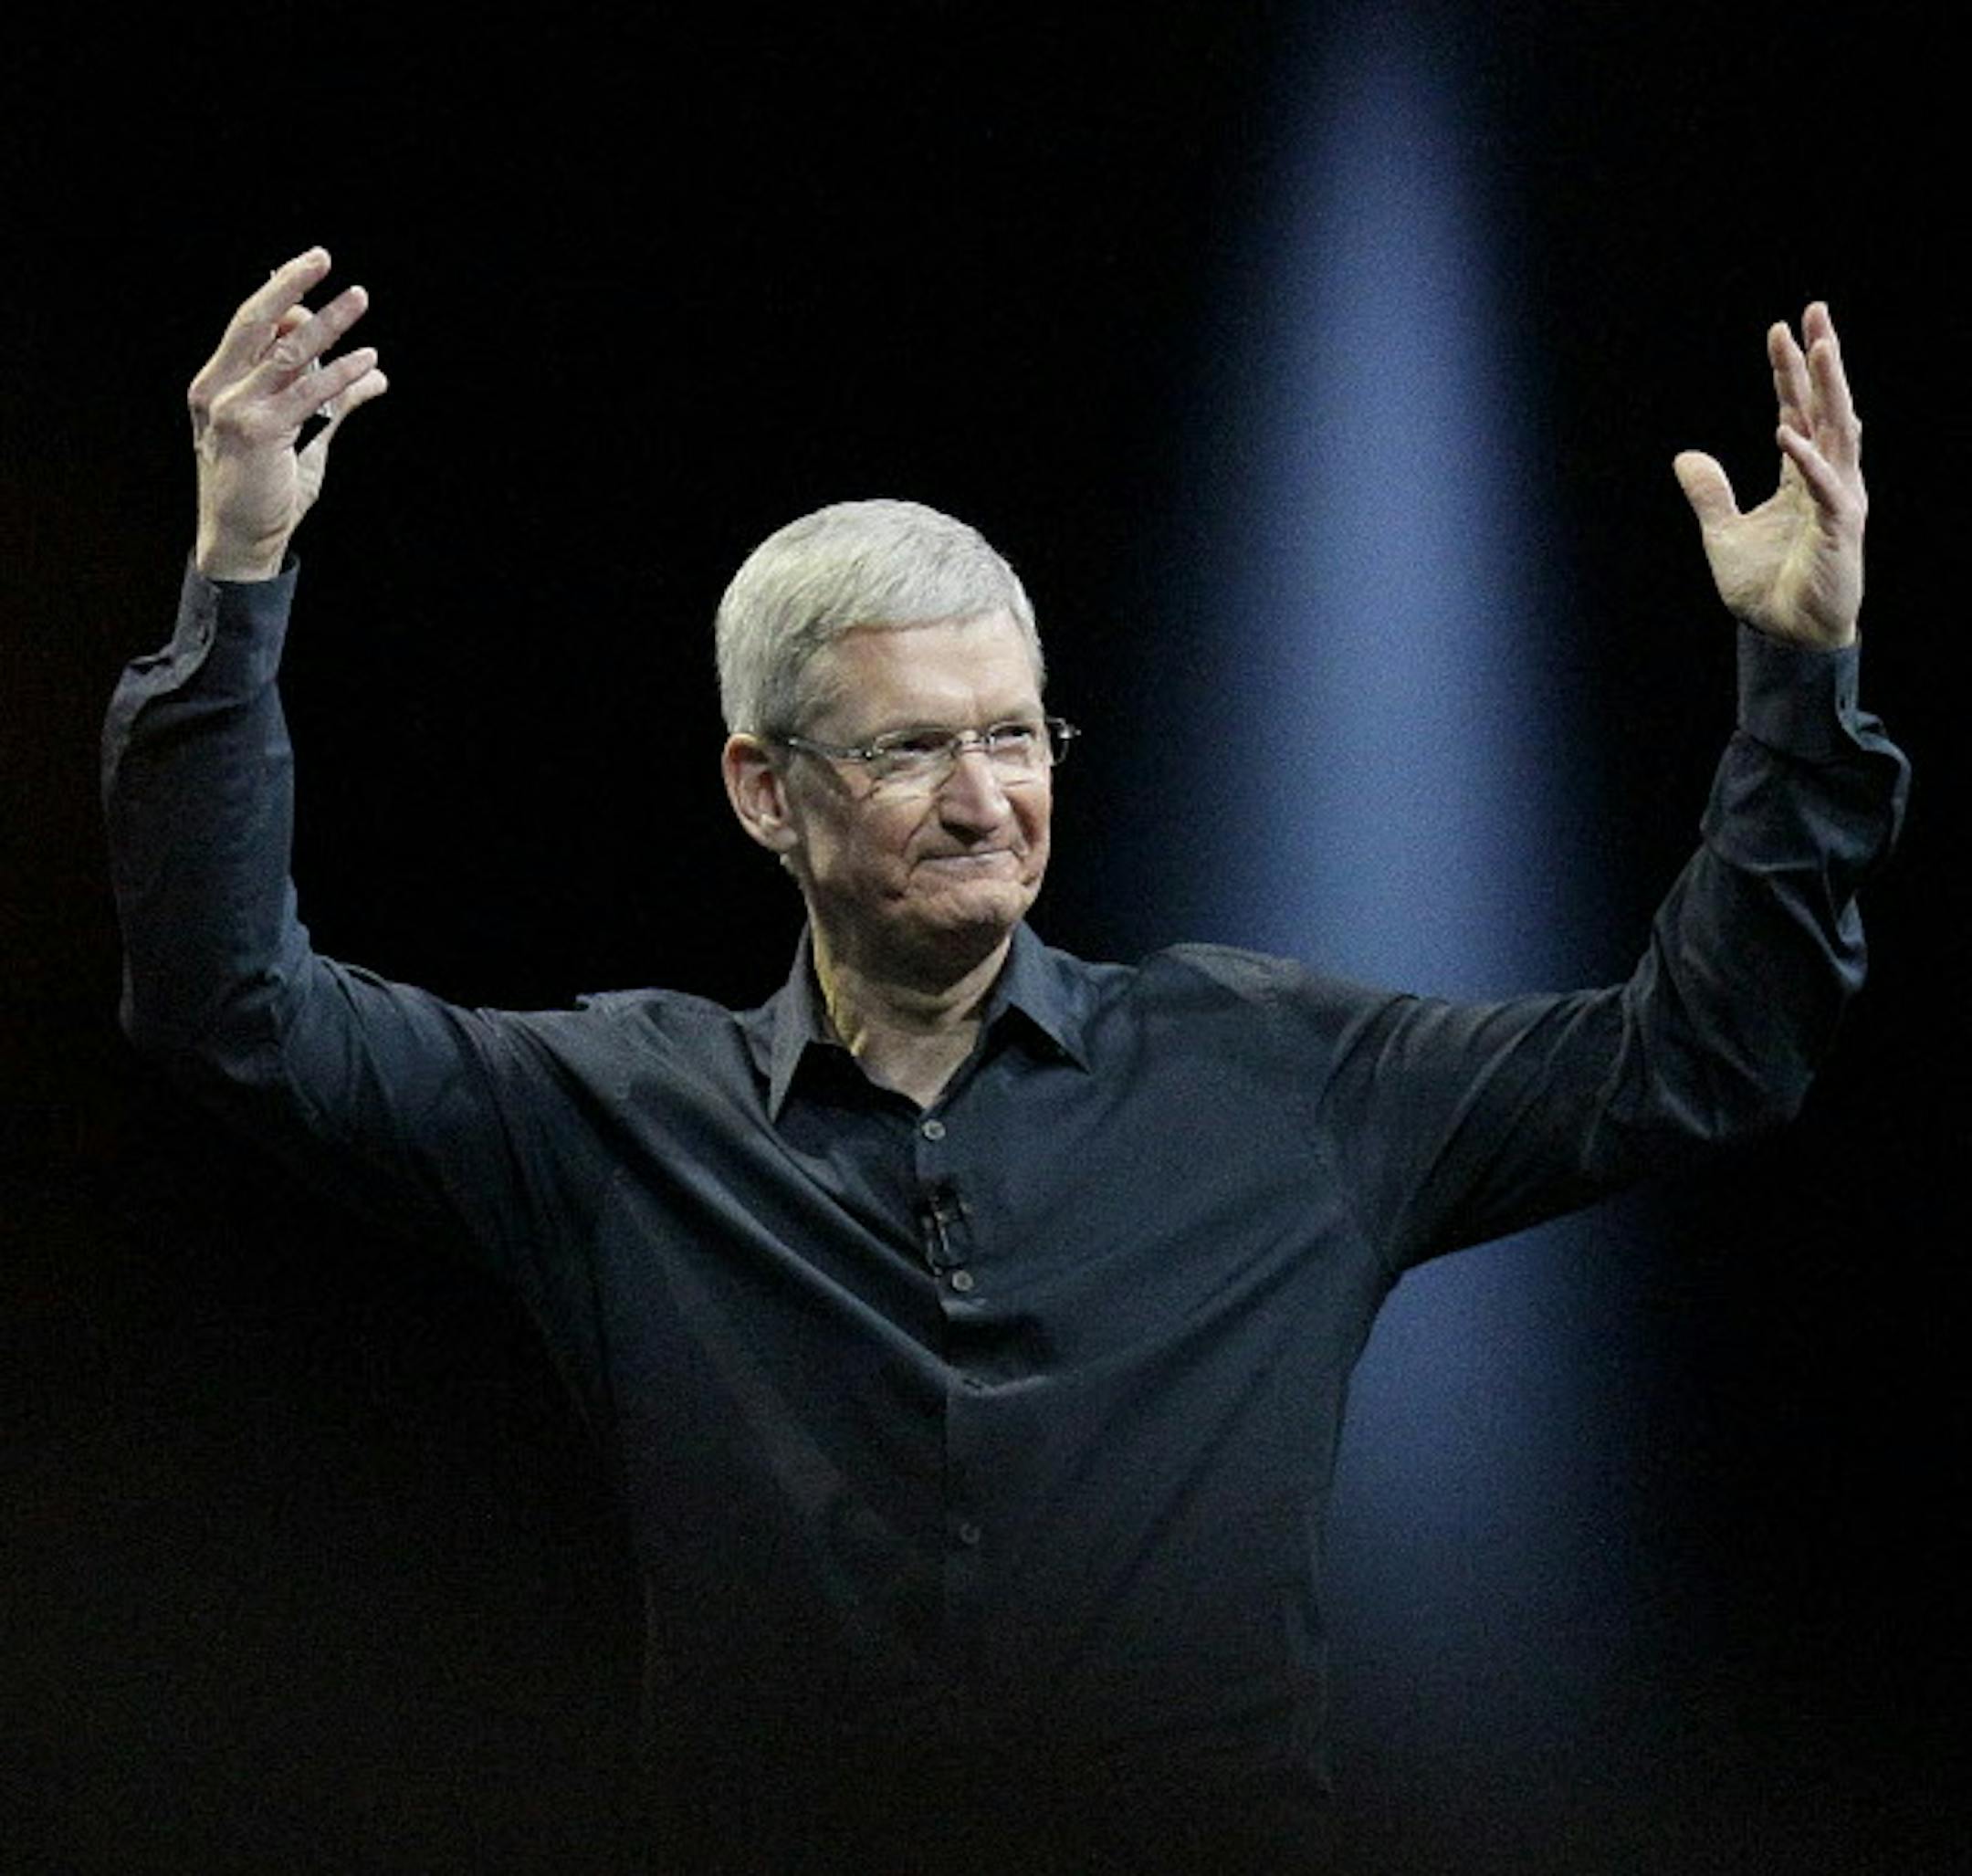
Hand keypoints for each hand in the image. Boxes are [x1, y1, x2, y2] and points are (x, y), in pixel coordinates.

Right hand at [188, 248, 387, 580]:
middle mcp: (217, 390)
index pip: (247, 327)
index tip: (315, 278)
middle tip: (323, 257)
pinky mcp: (259, 432)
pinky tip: (368, 363)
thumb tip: (375, 376)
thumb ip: (333, 403)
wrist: (240, 540)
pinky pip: (307, 393)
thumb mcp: (302, 438)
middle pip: (255, 322)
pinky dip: (340, 374)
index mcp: (215, 383)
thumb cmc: (266, 491)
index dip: (282, 299)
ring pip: (286, 352)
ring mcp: (234, 409)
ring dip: (327, 322)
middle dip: (289, 285)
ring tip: (359, 299)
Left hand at [1673, 303, 1863, 649]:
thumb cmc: (1765, 588)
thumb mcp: (1722, 534)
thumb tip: (1686, 456)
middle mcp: (1827, 479)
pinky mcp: (1839, 530)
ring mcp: (1838, 501)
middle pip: (1824, 407)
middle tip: (1814, 312)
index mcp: (1802, 477)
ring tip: (1821, 347)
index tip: (1781, 329)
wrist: (1785, 635)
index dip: (1789, 372)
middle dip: (1820, 359)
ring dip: (1827, 390)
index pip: (1798, 411)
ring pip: (1838, 433)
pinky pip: (1825, 489)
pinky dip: (1807, 460)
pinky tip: (1788, 433)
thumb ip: (1709, 494)